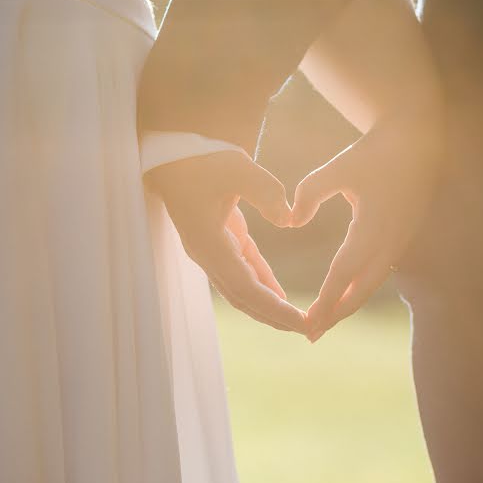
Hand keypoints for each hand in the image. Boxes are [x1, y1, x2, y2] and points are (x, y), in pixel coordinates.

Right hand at [146, 151, 306, 333]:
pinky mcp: (219, 240)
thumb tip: (290, 219)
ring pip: (242, 288)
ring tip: (296, 320)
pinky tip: (280, 295)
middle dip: (273, 316)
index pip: (245, 288)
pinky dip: (262, 283)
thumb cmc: (202, 158)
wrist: (175, 153)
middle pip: (243, 297)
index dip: (274, 308)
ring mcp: (212, 250)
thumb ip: (266, 192)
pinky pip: (243, 270)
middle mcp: (207, 255)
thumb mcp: (237, 168)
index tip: (301, 321)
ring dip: (268, 305)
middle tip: (307, 329)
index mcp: (209, 244)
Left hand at [291, 115, 442, 340]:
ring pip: (372, 283)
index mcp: (374, 227)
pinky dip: (360, 287)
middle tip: (311, 335)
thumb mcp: (338, 168)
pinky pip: (379, 271)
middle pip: (361, 290)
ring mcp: (399, 241)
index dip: (325, 301)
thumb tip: (291, 222)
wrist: (416, 139)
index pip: (343, 273)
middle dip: (336, 314)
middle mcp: (390, 241)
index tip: (307, 324)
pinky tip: (345, 291)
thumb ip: (309, 194)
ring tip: (325, 320)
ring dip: (349, 303)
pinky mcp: (402, 236)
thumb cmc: (374, 152)